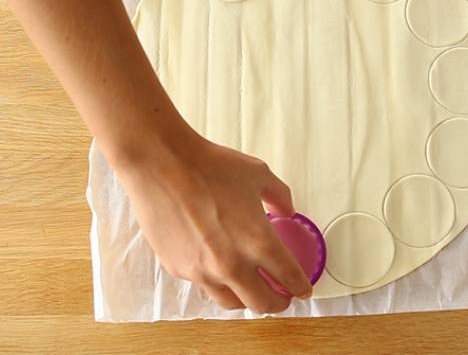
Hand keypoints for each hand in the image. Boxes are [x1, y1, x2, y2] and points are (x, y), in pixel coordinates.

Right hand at [112, 125, 311, 313]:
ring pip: (232, 302)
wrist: (162, 164)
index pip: (289, 278)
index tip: (303, 290)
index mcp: (258, 242)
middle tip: (282, 297)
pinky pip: (204, 285)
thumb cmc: (209, 166)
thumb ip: (280, 197)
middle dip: (278, 304)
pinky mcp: (178, 269)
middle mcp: (232, 264)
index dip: (301, 288)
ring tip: (250, 287)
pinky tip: (217, 265)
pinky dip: (217, 281)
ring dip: (246, 298)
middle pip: (263, 304)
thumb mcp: (259, 174)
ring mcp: (203, 271)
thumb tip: (286, 212)